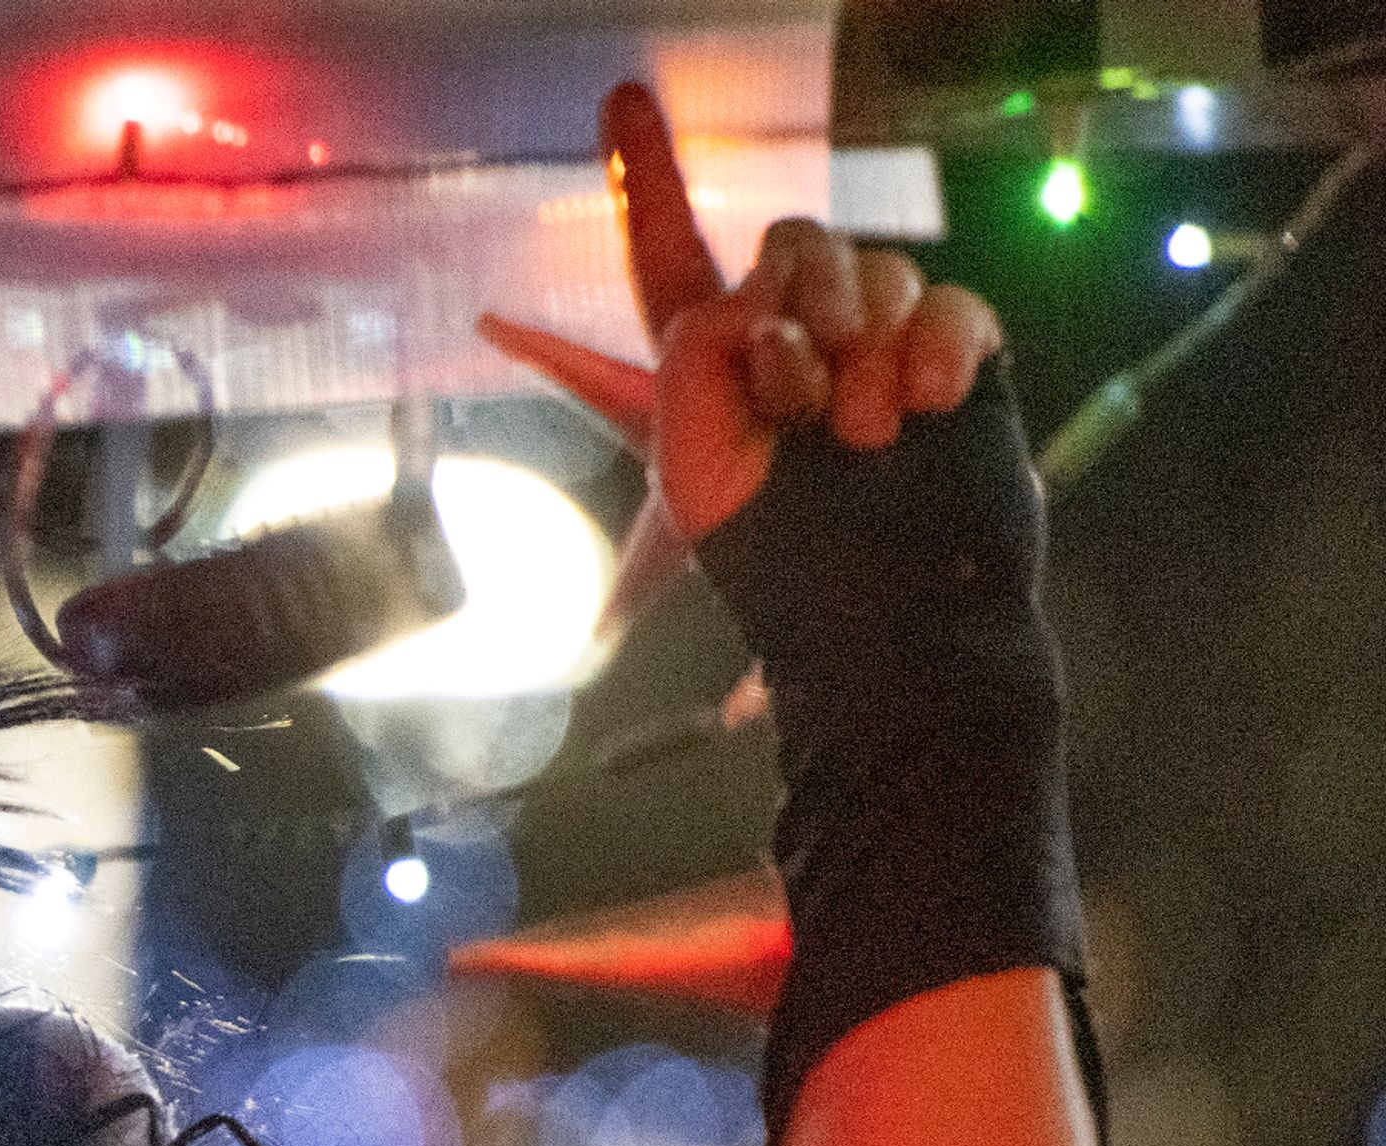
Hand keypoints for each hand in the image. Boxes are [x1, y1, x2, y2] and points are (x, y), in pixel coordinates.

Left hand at [478, 85, 1004, 544]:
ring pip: (876, 266)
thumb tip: (781, 302)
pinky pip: (952, 302)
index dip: (643, 181)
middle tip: (797, 387)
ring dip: (861, 351)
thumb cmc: (778, 556)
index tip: (620, 100)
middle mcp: (794, 345)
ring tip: (860, 437)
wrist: (888, 615)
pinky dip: (934, 352)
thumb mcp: (694, 451)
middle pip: (789, 242)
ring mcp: (878, 351)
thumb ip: (706, 341)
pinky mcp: (955, 364)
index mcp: (710, 368)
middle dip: (793, 296)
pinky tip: (924, 410)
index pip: (667, 256)